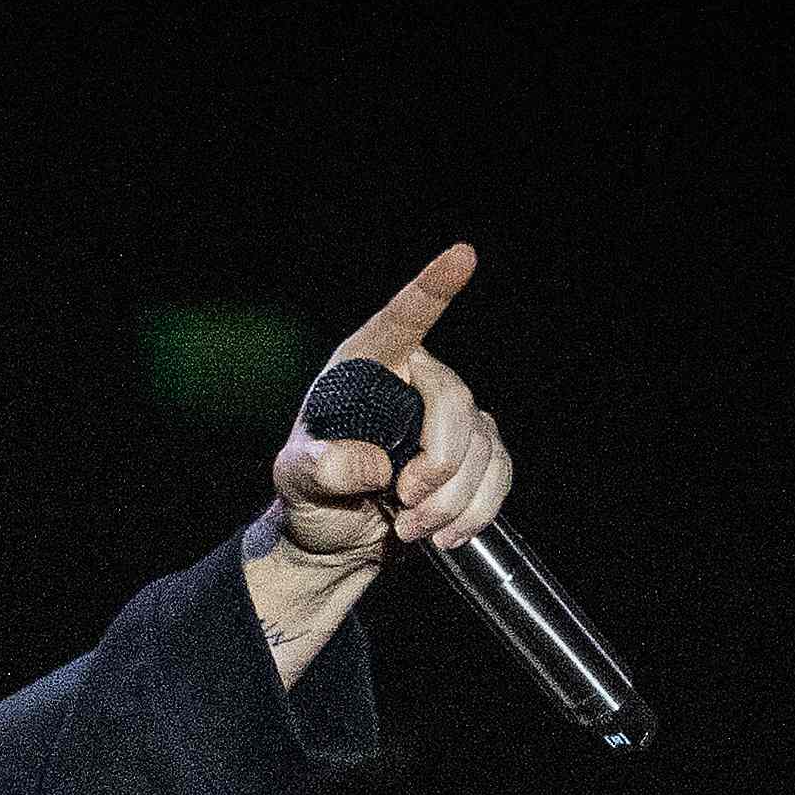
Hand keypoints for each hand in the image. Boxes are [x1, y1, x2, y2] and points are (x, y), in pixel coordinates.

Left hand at [265, 244, 517, 567]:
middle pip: (456, 401)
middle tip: (403, 502)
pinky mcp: (474, 454)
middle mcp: (415, 381)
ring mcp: (449, 417)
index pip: (404, 318)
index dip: (433, 288)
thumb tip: (371, 467)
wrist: (335, 538)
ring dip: (451, 499)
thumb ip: (321, 468)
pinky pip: (498, 472)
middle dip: (438, 462)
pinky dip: (476, 509)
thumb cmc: (309, 496)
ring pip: (482, 445)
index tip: (462, 256)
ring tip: (409, 528)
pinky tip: (445, 534)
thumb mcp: (296, 481)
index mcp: (368, 366)